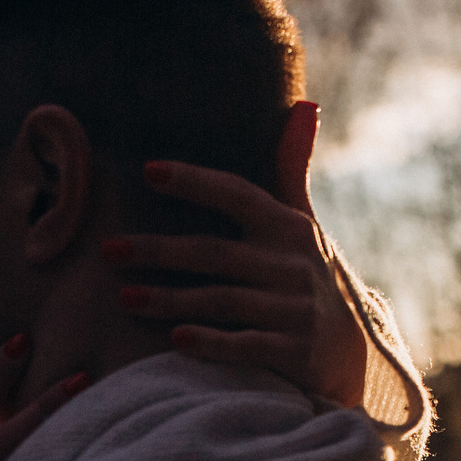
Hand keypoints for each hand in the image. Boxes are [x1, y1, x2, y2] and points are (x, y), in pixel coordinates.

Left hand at [103, 101, 371, 408]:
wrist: (353, 353)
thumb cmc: (310, 279)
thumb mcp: (305, 226)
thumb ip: (293, 171)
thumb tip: (304, 107)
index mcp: (290, 228)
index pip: (238, 195)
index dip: (195, 183)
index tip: (148, 171)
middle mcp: (293, 265)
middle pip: (214, 253)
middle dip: (157, 251)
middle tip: (107, 250)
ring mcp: (295, 310)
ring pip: (222, 301)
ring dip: (169, 300)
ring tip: (123, 297)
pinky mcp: (294, 352)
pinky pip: (245, 346)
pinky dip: (212, 343)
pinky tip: (175, 340)